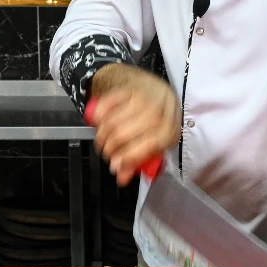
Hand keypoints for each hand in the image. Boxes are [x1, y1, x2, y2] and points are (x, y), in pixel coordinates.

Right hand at [88, 64, 180, 185]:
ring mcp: (141, 98)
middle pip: (123, 134)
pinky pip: (105, 105)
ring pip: (111, 121)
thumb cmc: (159, 121)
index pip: (145, 147)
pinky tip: (99, 123)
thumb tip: (122, 178)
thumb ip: (139, 161)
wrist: (158, 90)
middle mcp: (157, 113)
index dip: (126, 159)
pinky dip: (98, 117)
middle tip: (106, 154)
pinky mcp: (128, 89)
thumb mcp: (157, 143)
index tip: (115, 166)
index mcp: (168, 130)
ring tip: (102, 141)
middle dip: (109, 149)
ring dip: (101, 136)